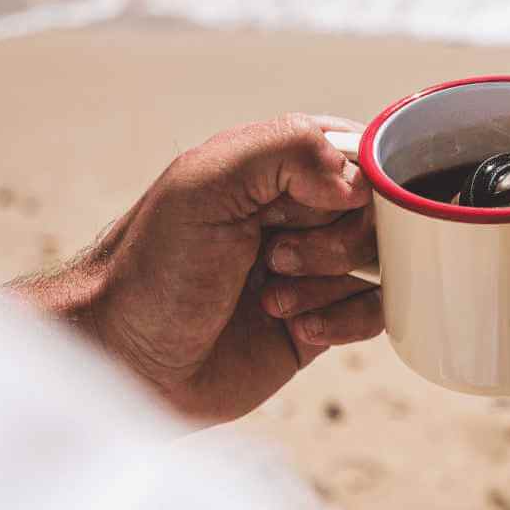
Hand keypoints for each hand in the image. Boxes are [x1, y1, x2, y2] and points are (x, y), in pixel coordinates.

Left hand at [18, 114, 382, 423]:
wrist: (127, 361)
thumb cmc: (152, 266)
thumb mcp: (204, 182)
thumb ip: (284, 148)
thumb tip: (358, 179)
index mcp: (279, 168)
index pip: (362, 153)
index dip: (357, 182)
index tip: (325, 205)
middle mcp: (304, 214)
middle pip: (379, 212)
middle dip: (335, 240)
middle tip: (275, 256)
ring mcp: (317, 269)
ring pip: (382, 263)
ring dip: (331, 281)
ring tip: (274, 297)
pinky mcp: (325, 321)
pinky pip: (376, 312)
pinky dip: (345, 321)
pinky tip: (297, 327)